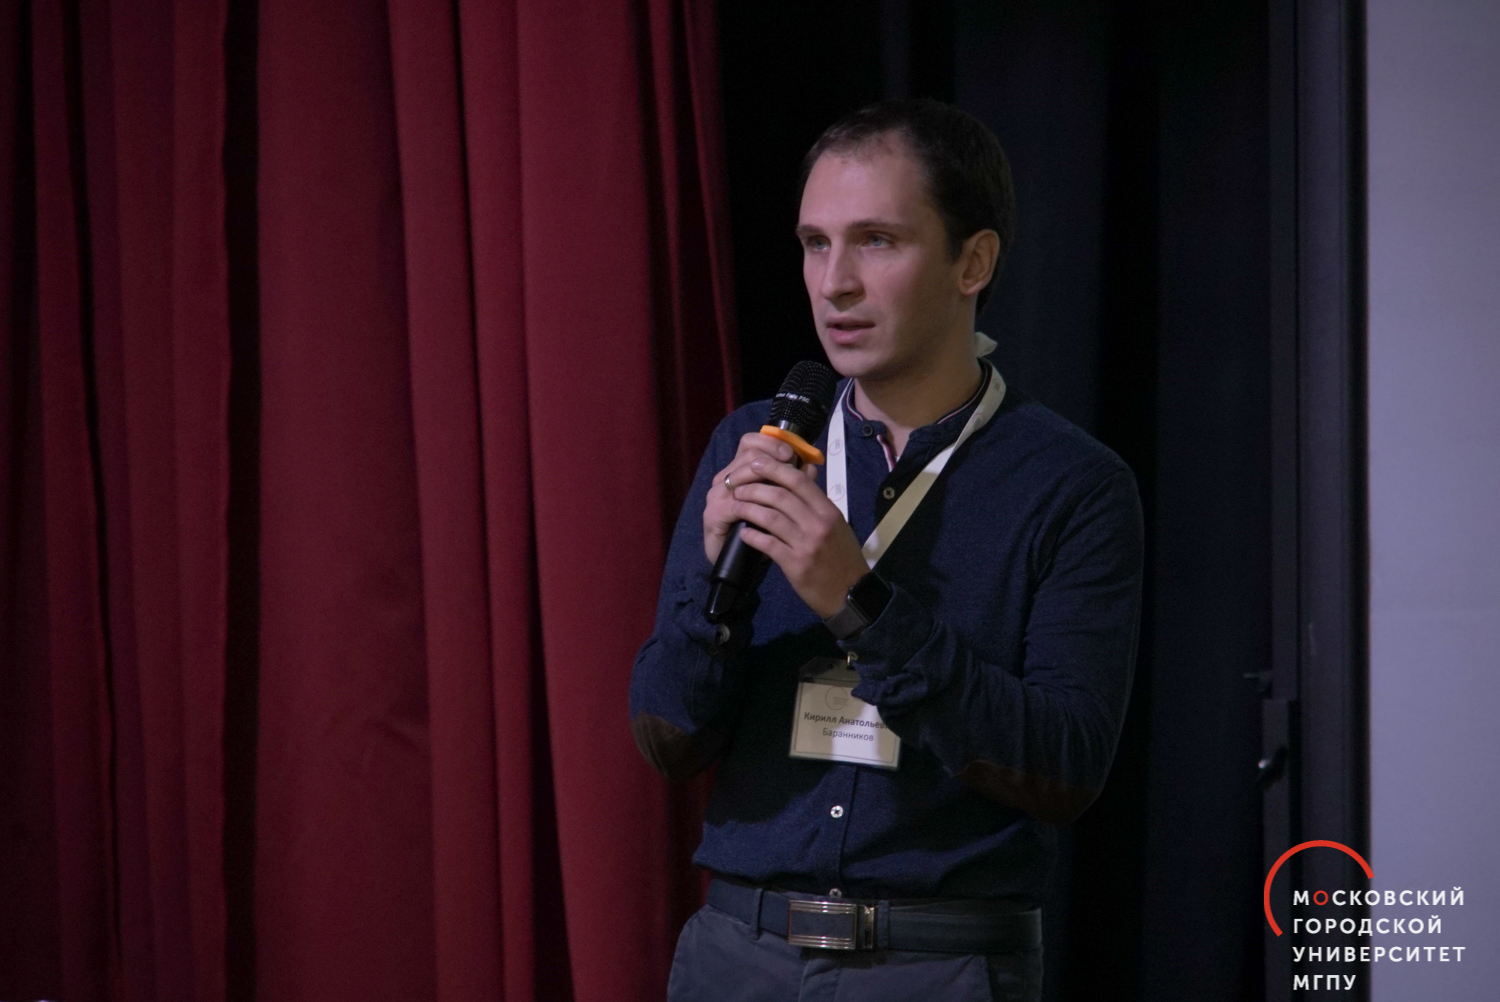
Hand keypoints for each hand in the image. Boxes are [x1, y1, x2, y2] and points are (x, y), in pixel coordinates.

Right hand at [705, 432, 801, 563]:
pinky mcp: (713, 516)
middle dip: (772, 459)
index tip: (791, 453)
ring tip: (782, 489)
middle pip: (747, 455)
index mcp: (740, 470)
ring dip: (764, 481)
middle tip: (790, 467)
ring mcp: (717, 496)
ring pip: (740, 476)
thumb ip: (793, 484)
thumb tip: (811, 467)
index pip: (750, 442)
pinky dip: (752, 507)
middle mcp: (725, 478)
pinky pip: (734, 506)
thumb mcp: (780, 505)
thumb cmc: (760, 531)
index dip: (770, 443)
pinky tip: (768, 511)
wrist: (736, 564)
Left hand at [725, 453, 868, 618]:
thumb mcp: (836, 524)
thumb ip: (817, 503)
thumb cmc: (843, 556)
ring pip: (769, 517)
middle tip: (737, 487)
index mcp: (828, 510)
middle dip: (753, 487)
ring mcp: (806, 544)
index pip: (798, 480)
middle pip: (779, 495)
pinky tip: (743, 533)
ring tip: (735, 506)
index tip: (755, 463)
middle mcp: (818, 523)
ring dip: (747, 509)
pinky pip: (767, 544)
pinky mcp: (795, 564)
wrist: (851, 593)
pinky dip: (751, 536)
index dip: (773, 468)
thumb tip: (800, 476)